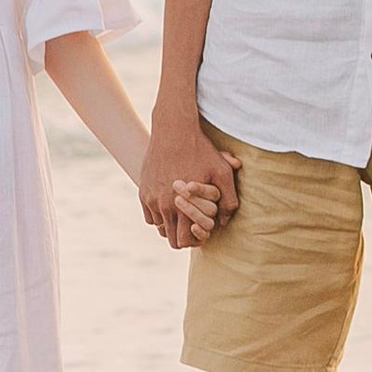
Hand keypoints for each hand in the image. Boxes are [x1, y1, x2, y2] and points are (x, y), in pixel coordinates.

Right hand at [144, 111, 238, 247]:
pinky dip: (159, 214)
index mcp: (182, 206)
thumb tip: (224, 221)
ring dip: (171, 224)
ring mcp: (151, 199)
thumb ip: (228, 200)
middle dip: (183, 236)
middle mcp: (163, 206)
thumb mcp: (221, 172)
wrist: (173, 130)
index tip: (201, 230)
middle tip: (193, 226)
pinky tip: (172, 204)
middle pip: (171, 239)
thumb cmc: (201, 151)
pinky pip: (150, 216)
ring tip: (184, 213)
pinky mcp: (143, 191)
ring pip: (160, 227)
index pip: (184, 241)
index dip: (195, 239)